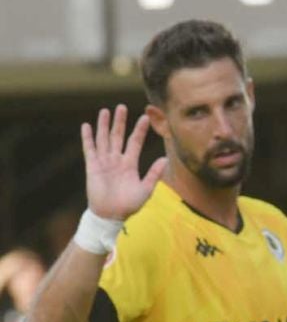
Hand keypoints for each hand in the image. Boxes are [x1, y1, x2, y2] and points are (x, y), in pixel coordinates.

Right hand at [79, 105, 165, 221]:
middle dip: (120, 121)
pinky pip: (90, 149)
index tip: (145, 117)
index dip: (140, 130)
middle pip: (118, 136)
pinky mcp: (93, 166)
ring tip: (105, 111)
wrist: (111, 215)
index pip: (135, 142)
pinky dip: (88, 138)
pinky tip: (87, 126)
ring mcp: (104, 162)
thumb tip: (165, 159)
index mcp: (130, 164)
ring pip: (104, 139)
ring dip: (104, 125)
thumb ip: (154, 173)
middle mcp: (117, 160)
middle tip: (122, 106)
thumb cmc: (129, 204)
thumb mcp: (146, 189)